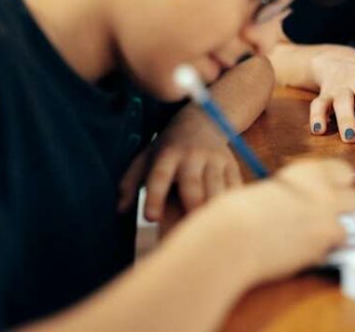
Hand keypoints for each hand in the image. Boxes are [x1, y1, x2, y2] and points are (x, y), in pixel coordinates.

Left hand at [118, 106, 242, 220]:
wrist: (203, 120)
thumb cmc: (169, 147)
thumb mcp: (146, 156)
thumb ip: (130, 182)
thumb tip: (120, 210)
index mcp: (168, 154)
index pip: (159, 176)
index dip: (154, 197)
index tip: (151, 219)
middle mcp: (192, 156)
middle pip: (192, 186)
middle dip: (189, 208)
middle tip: (187, 234)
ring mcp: (215, 160)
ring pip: (216, 190)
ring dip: (211, 211)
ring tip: (207, 232)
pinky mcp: (232, 166)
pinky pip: (234, 189)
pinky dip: (230, 206)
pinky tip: (226, 221)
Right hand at [202, 159, 354, 283]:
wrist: (232, 237)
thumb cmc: (238, 212)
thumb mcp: (271, 188)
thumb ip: (295, 191)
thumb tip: (303, 202)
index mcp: (310, 170)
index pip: (344, 172)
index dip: (336, 184)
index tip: (327, 193)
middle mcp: (325, 190)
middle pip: (353, 198)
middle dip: (341, 209)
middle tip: (320, 218)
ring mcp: (328, 218)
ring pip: (345, 228)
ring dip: (330, 234)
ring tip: (303, 239)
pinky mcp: (324, 245)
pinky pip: (331, 250)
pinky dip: (320, 253)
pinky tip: (298, 252)